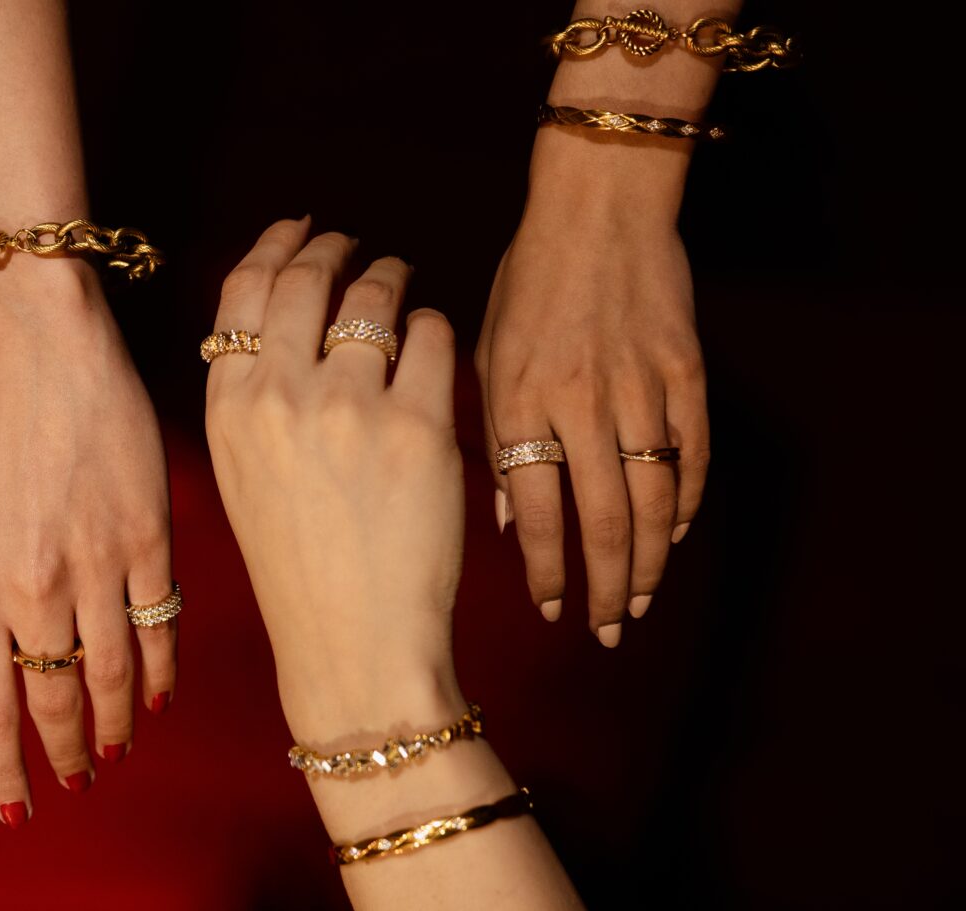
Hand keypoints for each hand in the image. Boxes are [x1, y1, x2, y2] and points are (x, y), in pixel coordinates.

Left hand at [0, 261, 174, 824]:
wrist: (47, 360)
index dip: (4, 769)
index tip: (16, 807)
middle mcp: (31, 591)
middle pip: (54, 704)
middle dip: (64, 756)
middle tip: (74, 783)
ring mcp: (94, 567)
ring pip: (113, 677)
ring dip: (116, 726)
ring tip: (116, 753)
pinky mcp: (147, 539)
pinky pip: (159, 626)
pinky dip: (162, 672)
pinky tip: (160, 700)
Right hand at [204, 219, 463, 740]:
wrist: (351, 645)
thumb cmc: (299, 566)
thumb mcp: (244, 475)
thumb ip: (253, 395)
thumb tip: (286, 317)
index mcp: (228, 407)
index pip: (244, 289)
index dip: (275, 245)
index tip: (300, 230)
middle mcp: (280, 396)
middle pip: (308, 276)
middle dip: (336, 247)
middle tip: (356, 247)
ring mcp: (350, 408)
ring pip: (376, 294)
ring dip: (391, 276)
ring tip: (400, 283)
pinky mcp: (419, 428)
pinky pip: (433, 335)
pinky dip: (434, 326)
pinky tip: (431, 341)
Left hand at [476, 200, 708, 645]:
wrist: (598, 207)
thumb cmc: (527, 280)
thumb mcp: (488, 351)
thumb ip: (494, 433)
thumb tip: (506, 513)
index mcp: (519, 400)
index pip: (534, 510)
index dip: (546, 569)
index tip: (552, 608)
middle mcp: (579, 404)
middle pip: (604, 520)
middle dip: (607, 587)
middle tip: (606, 630)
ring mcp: (639, 389)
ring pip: (655, 499)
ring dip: (651, 560)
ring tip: (641, 600)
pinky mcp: (685, 372)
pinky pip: (692, 454)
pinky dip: (686, 501)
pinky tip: (675, 533)